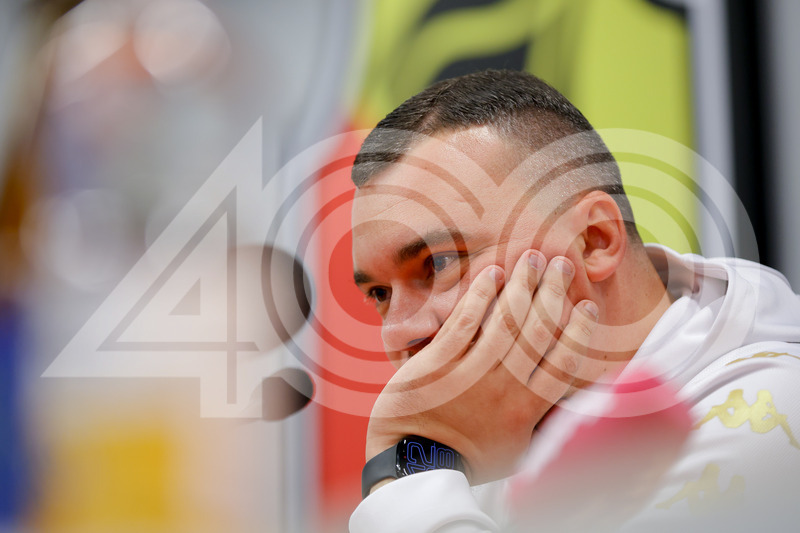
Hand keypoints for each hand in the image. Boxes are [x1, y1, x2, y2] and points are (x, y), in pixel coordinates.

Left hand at [365, 251, 599, 484]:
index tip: (586, 307)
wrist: (414, 464)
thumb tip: (568, 400)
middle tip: (561, 265)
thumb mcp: (516, 451)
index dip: (578, 331)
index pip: (563, 361)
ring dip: (522, 285)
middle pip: (537, 331)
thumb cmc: (467, 458)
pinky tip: (492, 275)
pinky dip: (480, 296)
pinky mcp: (437, 362)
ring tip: (532, 259)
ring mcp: (470, 372)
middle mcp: (504, 387)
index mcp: (526, 409)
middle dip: (553, 293)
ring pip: (506, 320)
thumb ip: (540, 422)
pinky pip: (465, 322)